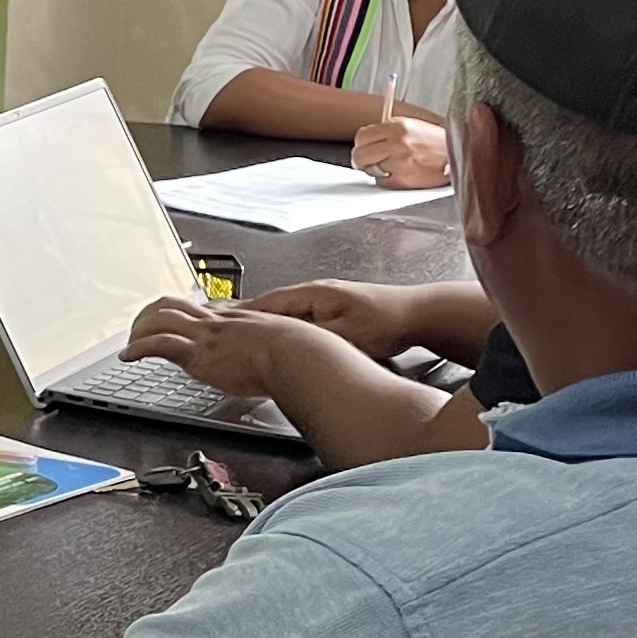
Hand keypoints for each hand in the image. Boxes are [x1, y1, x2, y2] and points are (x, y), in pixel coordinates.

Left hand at [122, 296, 360, 402]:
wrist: (295, 354)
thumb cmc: (298, 353)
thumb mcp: (286, 344)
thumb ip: (277, 348)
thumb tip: (285, 360)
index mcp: (237, 319)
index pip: (200, 310)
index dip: (183, 315)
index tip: (174, 321)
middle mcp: (217, 322)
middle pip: (173, 306)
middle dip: (151, 315)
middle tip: (140, 328)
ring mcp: (206, 336)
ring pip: (160, 320)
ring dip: (140, 330)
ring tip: (130, 343)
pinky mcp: (199, 353)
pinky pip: (159, 344)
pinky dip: (139, 348)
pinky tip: (129, 356)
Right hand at [239, 278, 424, 358]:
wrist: (417, 315)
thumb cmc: (388, 321)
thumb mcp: (347, 335)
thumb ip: (315, 338)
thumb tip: (287, 344)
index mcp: (314, 294)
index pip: (267, 302)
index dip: (242, 314)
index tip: (219, 322)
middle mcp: (316, 293)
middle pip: (271, 307)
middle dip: (247, 319)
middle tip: (223, 331)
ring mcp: (324, 301)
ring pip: (285, 315)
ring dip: (266, 325)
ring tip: (244, 337)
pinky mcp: (334, 312)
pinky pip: (298, 320)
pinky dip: (284, 329)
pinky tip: (281, 341)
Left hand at [349, 116, 449, 187]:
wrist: (460, 155)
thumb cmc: (437, 142)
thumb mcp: (413, 125)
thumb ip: (389, 130)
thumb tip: (367, 139)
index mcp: (397, 126)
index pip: (362, 135)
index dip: (361, 143)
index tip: (363, 147)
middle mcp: (396, 143)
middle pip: (359, 154)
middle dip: (361, 159)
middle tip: (367, 161)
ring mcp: (399, 162)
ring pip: (369, 169)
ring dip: (375, 169)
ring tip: (390, 165)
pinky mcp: (403, 179)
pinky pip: (381, 181)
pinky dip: (387, 179)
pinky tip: (400, 173)